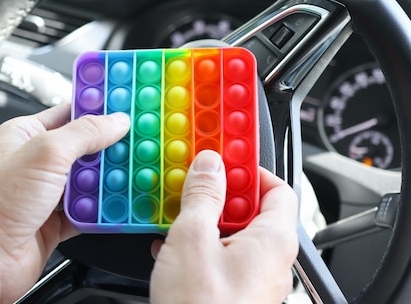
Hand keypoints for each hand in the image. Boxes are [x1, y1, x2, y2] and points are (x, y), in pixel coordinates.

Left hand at [0, 104, 129, 303]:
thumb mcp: (45, 154)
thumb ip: (83, 134)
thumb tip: (113, 121)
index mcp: (25, 135)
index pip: (69, 112)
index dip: (97, 108)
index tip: (124, 105)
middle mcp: (35, 163)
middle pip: (84, 149)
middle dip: (109, 149)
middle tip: (136, 144)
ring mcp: (45, 195)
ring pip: (89, 182)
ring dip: (108, 182)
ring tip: (130, 175)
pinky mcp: (54, 223)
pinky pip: (88, 212)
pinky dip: (103, 211)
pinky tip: (116, 206)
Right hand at [149, 150, 298, 303]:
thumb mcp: (192, 240)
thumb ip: (202, 196)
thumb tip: (209, 166)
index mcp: (273, 241)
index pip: (278, 188)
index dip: (248, 169)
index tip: (221, 159)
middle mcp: (271, 262)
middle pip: (252, 211)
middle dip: (218, 194)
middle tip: (192, 184)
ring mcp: (254, 280)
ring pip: (233, 236)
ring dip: (204, 222)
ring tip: (177, 216)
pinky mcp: (235, 294)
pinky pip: (222, 259)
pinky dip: (200, 248)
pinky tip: (172, 248)